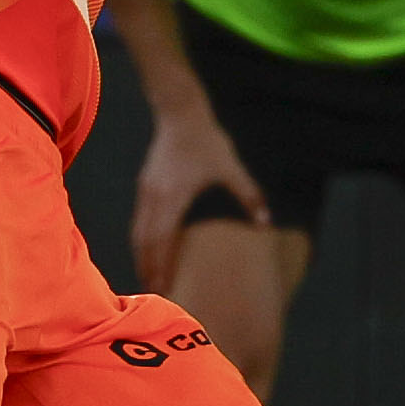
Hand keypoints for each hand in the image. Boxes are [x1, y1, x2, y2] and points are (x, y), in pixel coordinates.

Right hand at [130, 112, 267, 294]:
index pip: (162, 241)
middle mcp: (154, 198)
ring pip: (138, 231)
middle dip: (148, 268)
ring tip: (148, 276)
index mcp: (173, 199)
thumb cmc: (207, 142)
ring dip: (142, 255)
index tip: (162, 287)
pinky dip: (141, 238)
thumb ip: (248, 196)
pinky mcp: (145, 185)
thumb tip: (266, 222)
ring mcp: (147, 191)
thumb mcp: (231, 168)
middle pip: (145, 242)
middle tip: (154, 291)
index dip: (160, 266)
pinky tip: (148, 247)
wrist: (181, 114)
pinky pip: (139, 219)